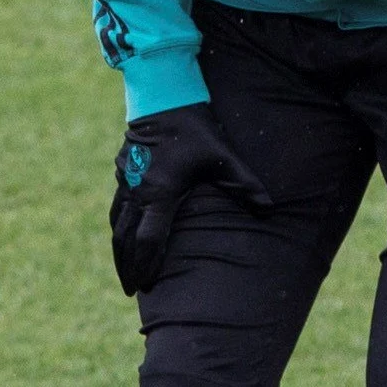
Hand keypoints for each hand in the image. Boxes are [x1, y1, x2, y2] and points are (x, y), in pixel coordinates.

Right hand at [109, 103, 269, 295]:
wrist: (161, 94)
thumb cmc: (194, 127)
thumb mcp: (223, 156)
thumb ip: (245, 185)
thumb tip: (270, 209)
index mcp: (160, 192)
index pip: (149, 240)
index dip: (147, 265)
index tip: (148, 286)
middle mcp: (137, 190)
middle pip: (125, 240)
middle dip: (128, 268)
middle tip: (133, 292)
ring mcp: (126, 181)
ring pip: (117, 225)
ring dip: (119, 252)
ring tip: (125, 274)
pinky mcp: (121, 171)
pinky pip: (116, 208)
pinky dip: (118, 229)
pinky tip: (121, 238)